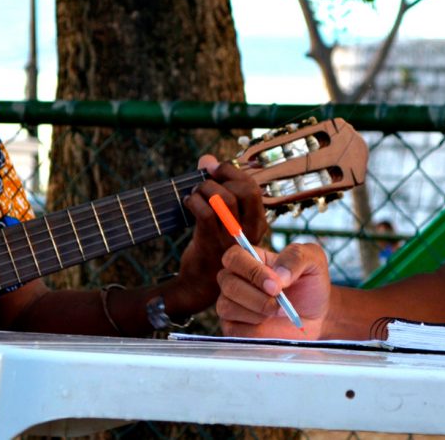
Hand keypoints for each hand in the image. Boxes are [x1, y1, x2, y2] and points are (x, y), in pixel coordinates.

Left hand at [170, 155, 267, 315]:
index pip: (253, 188)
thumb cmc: (211, 246)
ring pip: (223, 198)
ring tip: (194, 193)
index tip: (216, 169)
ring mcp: (231, 239)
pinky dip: (193, 201)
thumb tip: (207, 158)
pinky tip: (187, 203)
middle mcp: (249, 231)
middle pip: (245, 189)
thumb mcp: (222, 217)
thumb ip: (216, 184)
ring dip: (204, 188)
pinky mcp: (211, 244)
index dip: (233, 172)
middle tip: (205, 181)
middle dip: (222, 177)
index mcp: (257, 224)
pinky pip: (205, 212)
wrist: (199, 285)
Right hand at [216, 241, 331, 338]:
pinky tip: (271, 324)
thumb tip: (278, 275)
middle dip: (257, 296)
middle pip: (228, 283)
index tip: (275, 284)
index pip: (234, 257)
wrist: (316, 316)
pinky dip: (254, 329)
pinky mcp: (234, 328)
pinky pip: (233, 329)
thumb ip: (296, 257)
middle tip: (281, 301)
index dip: (250, 270)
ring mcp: (232, 304)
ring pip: (227, 307)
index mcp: (250, 259)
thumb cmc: (310, 284)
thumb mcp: (313, 260)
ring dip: (257, 312)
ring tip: (280, 312)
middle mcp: (236, 280)